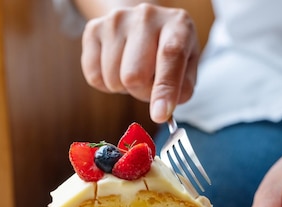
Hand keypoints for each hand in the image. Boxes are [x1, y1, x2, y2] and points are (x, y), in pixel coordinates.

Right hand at [80, 4, 200, 122]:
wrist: (143, 24)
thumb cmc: (169, 52)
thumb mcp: (188, 66)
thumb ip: (182, 89)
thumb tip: (162, 111)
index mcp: (177, 24)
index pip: (170, 55)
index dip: (165, 89)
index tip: (160, 114)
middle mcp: (146, 17)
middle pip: (134, 75)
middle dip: (142, 93)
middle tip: (150, 86)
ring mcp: (116, 21)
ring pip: (113, 79)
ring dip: (125, 89)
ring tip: (136, 73)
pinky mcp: (93, 29)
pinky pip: (94, 77)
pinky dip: (107, 85)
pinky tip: (118, 69)